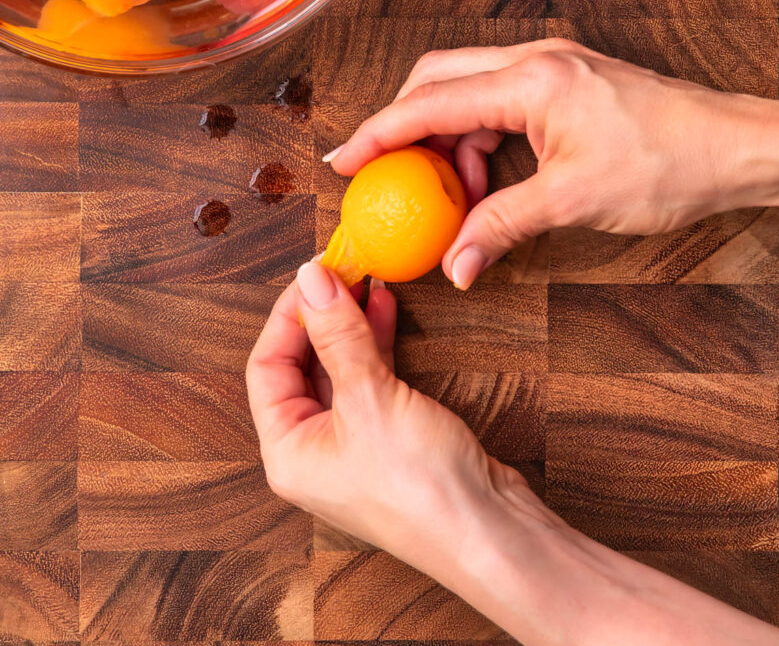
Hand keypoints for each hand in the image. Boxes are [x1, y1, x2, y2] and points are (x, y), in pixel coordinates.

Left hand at [245, 261, 531, 569]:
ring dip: (350, 324)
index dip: (288, 315)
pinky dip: (375, 343)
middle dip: (321, 315)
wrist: (489, 532)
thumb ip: (338, 335)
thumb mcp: (370, 399)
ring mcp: (351, 444)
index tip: (314, 273)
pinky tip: (385, 311)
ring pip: (337, 368)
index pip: (267, 366)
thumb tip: (312, 279)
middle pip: (300, 365)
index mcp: (287, 451)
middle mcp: (312, 450)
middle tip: (342, 269)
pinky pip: (368, 378)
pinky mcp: (387, 436)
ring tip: (365, 280)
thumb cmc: (420, 488)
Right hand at [327, 39, 778, 288]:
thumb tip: (457, 264)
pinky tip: (486, 178)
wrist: (735, 147)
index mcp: (532, 80)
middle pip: (438, 78)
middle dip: (404, 125)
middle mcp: (536, 60)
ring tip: (448, 192)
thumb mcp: (574, 201)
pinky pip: (500, 99)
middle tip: (384, 173)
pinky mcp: (566, 80)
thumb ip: (503, 225)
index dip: (378, 134)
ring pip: (467, 88)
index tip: (343, 158)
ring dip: (447, 136)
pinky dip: (480, 136)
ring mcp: (552, 66)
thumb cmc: (670, 163)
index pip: (430, 102)